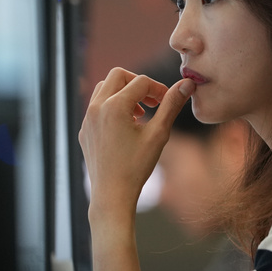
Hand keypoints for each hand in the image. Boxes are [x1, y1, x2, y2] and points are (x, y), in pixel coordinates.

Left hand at [78, 68, 194, 218]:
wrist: (112, 195)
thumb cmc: (136, 166)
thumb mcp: (159, 134)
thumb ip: (171, 105)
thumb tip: (187, 83)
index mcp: (114, 105)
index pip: (141, 82)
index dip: (159, 89)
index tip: (168, 101)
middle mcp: (96, 107)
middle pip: (118, 75)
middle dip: (138, 84)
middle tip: (153, 101)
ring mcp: (87, 119)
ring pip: (104, 88)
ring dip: (123, 93)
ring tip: (140, 114)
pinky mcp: (84, 130)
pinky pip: (96, 107)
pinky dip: (112, 107)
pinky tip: (126, 128)